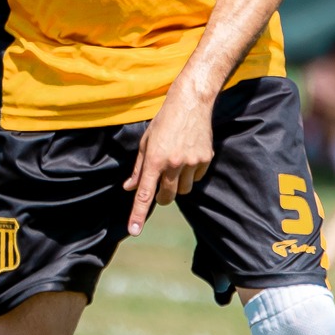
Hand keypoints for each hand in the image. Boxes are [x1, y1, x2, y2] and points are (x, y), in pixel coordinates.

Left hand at [123, 77, 215, 235]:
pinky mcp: (206, 159)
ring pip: (183, 190)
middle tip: (160, 184)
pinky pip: (196, 178)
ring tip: (176, 162)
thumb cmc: (164, 121)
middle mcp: (173, 163)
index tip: (134, 231)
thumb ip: (138, 168)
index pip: (145, 193)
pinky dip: (191, 173)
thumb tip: (129, 188)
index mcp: (154, 158)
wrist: (191, 102)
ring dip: (178, 184)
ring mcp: (191, 162)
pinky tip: (188, 155)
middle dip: (162, 196)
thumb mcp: (146, 142)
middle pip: (167, 197)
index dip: (138, 214)